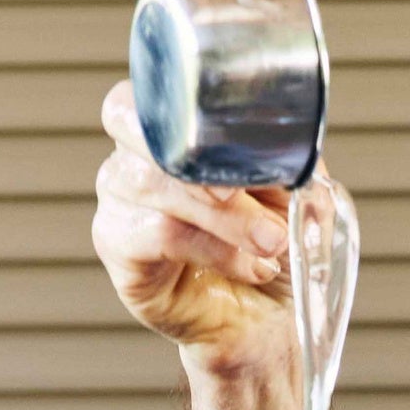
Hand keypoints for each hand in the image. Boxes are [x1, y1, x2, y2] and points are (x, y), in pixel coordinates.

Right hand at [93, 80, 324, 371]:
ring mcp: (117, 204)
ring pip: (153, 183)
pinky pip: (158, 234)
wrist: (266, 318)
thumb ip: (286, 155)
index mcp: (166, 131)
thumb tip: (292, 139)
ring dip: (223, 215)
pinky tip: (250, 265)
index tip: (238, 134)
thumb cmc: (269, 245)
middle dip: (194, 154)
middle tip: (243, 188)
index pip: (146, 90)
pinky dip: (214, 249)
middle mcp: (130, 159)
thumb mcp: (292, 189)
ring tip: (272, 241)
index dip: (182, 103)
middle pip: (131, 124)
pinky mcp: (120, 253)